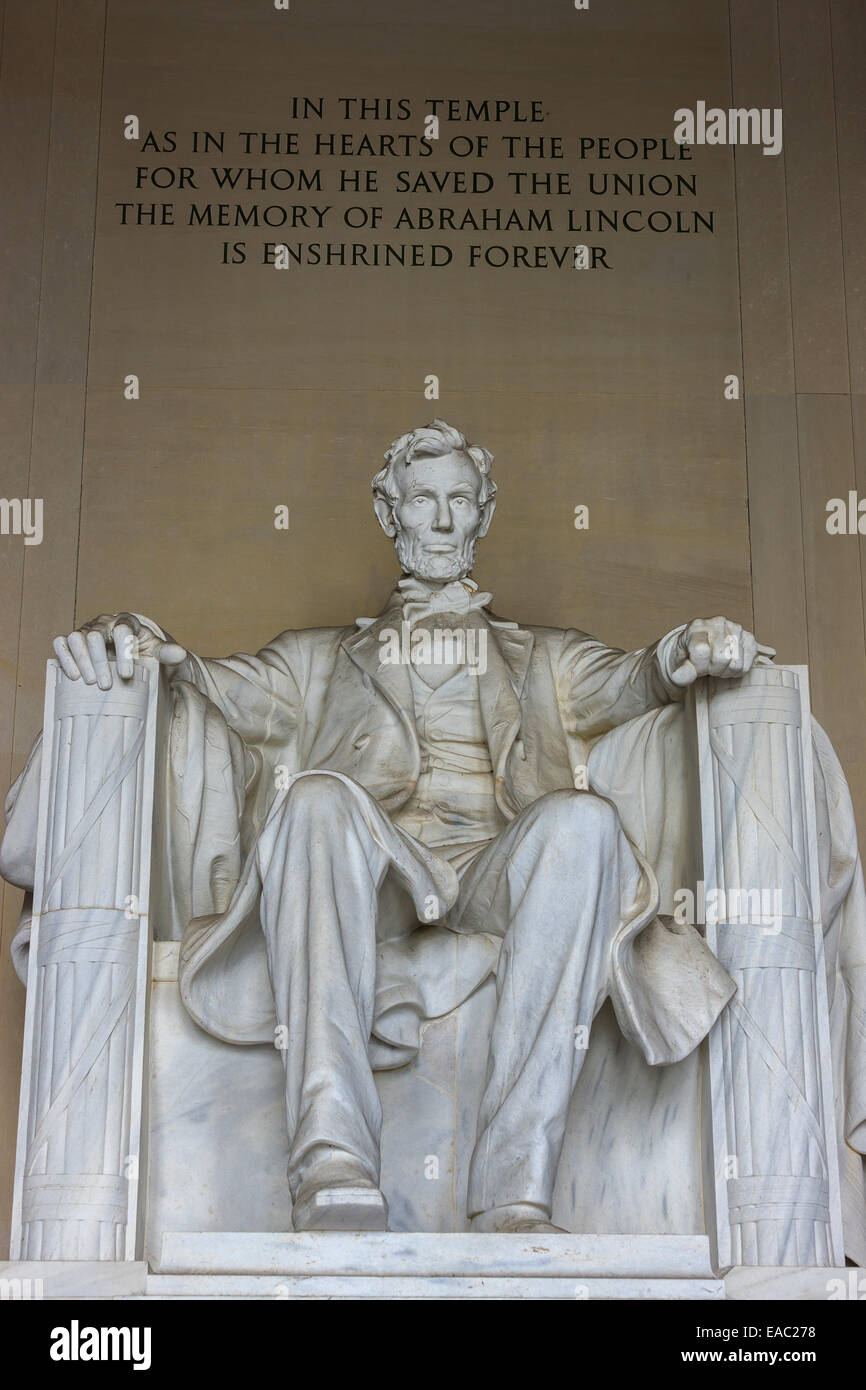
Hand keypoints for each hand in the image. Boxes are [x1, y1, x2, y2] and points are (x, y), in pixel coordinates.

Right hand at [52, 613, 186, 688]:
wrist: (125, 649)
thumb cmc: (140, 650)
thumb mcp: (155, 650)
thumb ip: (166, 652)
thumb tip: (181, 654)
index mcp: (125, 622)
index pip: (122, 630)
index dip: (124, 651)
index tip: (127, 675)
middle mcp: (102, 624)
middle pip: (95, 636)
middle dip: (99, 661)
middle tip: (106, 686)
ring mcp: (85, 631)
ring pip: (76, 638)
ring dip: (81, 660)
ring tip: (90, 683)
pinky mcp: (71, 641)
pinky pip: (61, 643)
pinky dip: (65, 657)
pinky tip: (73, 676)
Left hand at [668, 617, 773, 687]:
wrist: (699, 648)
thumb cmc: (689, 655)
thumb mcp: (679, 663)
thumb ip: (681, 672)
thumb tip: (681, 678)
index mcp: (697, 626)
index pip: (702, 650)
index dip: (699, 665)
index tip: (694, 665)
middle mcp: (718, 623)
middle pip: (722, 658)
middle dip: (712, 668)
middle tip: (706, 665)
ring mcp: (736, 628)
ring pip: (736, 663)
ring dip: (725, 670)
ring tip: (716, 664)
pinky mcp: (749, 638)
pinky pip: (747, 665)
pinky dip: (737, 670)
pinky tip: (728, 663)